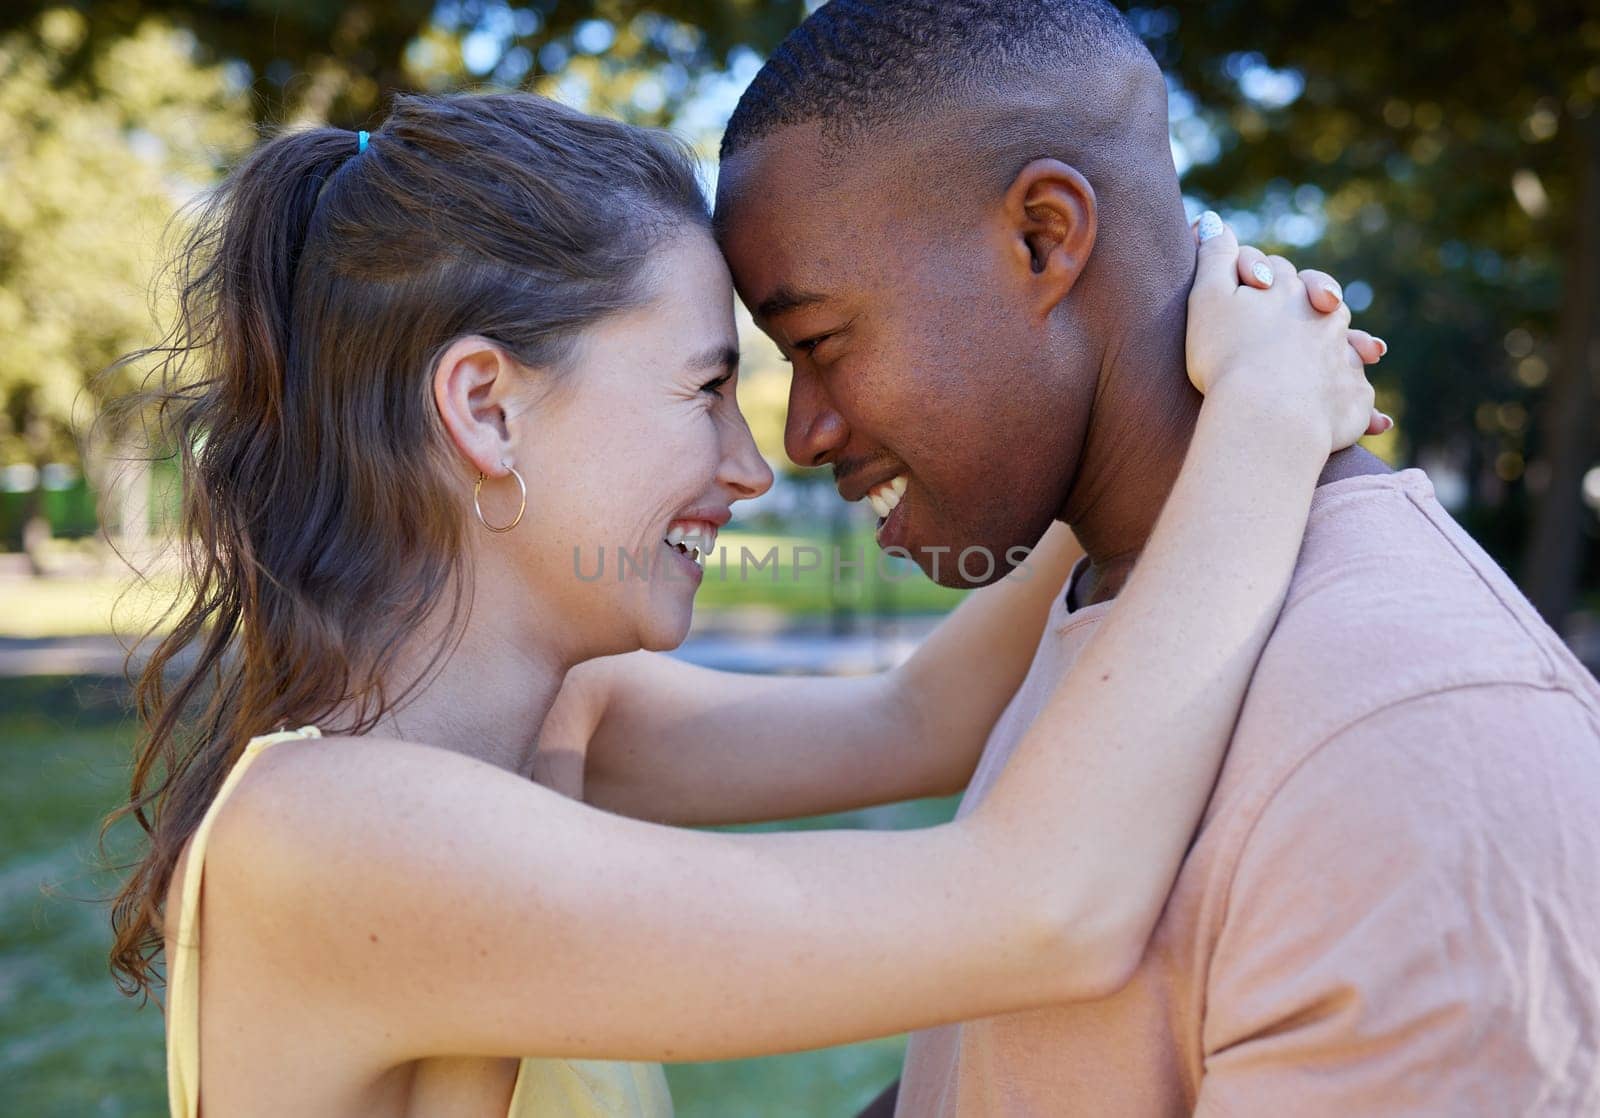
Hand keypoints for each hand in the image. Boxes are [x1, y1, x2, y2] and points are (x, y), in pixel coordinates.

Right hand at [1185, 211, 1388, 452]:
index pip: (1276, 272)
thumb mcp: (1207, 298)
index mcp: (1292, 290)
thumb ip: (1213, 256)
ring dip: (1355, 345)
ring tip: (1371, 352)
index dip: (1259, 275)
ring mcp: (1343, 359)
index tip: (1251, 285)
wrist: (1268, 414)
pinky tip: (1381, 422)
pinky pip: (1362, 399)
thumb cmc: (1228, 355)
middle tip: (1322, 306)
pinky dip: (1368, 407)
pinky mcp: (1353, 399)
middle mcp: (1326, 318)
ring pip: (1352, 344)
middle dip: (1318, 301)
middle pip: (1323, 301)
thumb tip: (1211, 220)